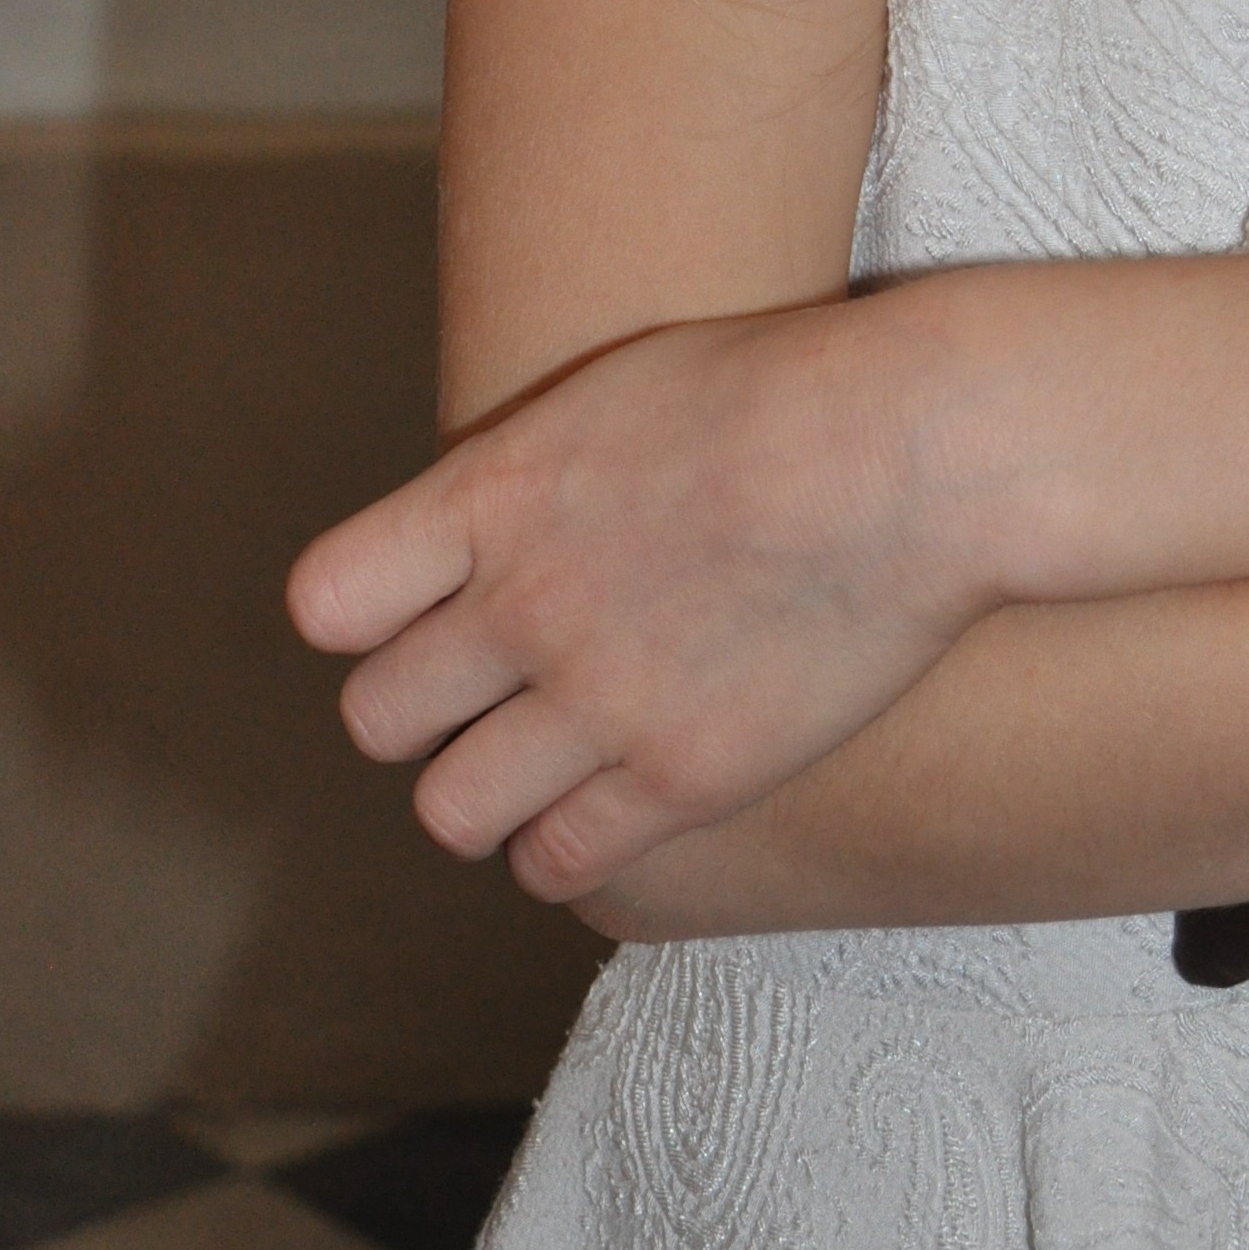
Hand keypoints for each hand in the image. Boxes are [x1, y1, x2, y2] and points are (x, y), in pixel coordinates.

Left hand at [286, 284, 991, 905]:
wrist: (921, 445)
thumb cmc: (791, 388)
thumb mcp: (624, 386)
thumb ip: (530, 474)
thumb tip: (482, 530)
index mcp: (496, 492)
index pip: (328, 602)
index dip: (368, 619)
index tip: (423, 613)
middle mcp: (524, 603)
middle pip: (378, 717)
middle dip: (425, 711)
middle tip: (491, 697)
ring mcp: (599, 698)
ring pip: (449, 811)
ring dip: (483, 794)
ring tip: (542, 766)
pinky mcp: (683, 776)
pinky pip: (558, 863)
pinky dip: (564, 847)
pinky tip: (609, 806)